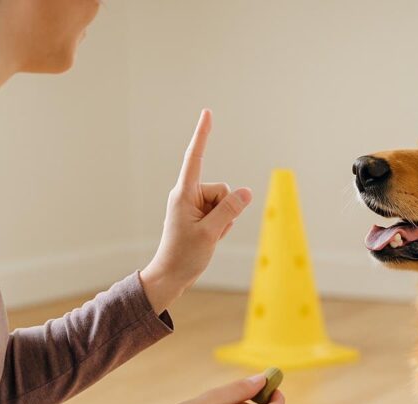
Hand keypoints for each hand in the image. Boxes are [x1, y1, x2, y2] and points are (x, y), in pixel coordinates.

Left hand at [140, 109, 252, 313]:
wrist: (172, 276)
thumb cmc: (185, 255)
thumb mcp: (211, 232)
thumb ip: (230, 209)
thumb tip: (246, 191)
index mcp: (183, 194)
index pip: (195, 158)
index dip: (203, 135)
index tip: (207, 113)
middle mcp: (188, 195)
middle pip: (223, 189)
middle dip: (225, 209)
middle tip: (209, 231)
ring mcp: (194, 205)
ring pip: (226, 202)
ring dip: (224, 220)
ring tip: (207, 237)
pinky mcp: (200, 216)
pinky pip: (223, 213)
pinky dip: (222, 226)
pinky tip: (210, 238)